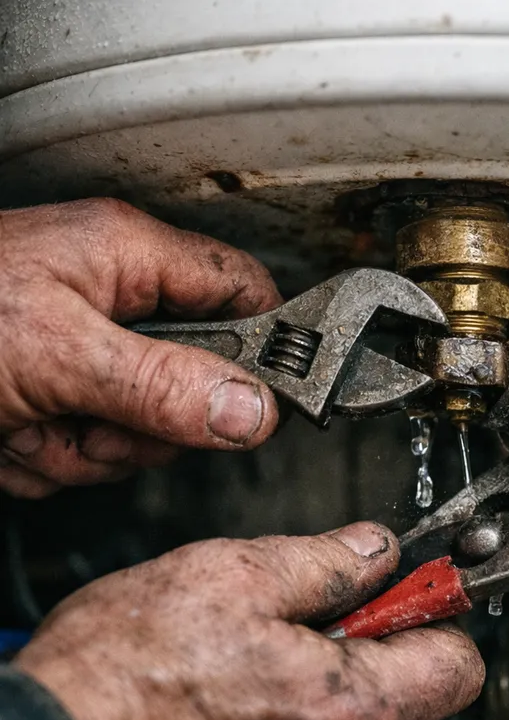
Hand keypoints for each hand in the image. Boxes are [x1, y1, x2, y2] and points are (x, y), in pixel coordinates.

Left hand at [0, 199, 281, 497]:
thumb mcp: (58, 352)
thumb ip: (164, 385)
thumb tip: (255, 411)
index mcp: (129, 257)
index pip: (244, 291)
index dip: (267, 344)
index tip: (270, 398)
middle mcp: (117, 305)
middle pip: (202, 381)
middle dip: (152, 422)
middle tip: (100, 418)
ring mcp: (89, 358)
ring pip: (146, 429)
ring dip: (93, 448)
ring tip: (34, 424)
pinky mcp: (59, 400)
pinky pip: (94, 453)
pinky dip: (54, 462)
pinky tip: (12, 437)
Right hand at [14, 522, 484, 719]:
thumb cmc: (129, 672)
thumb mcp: (238, 575)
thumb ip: (328, 560)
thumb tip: (377, 548)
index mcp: (350, 708)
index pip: (458, 665)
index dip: (437, 611)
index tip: (414, 585)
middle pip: (407, 690)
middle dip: (373, 638)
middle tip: (313, 605)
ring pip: (355, 718)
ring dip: (325, 673)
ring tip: (256, 647)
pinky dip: (291, 710)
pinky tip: (237, 686)